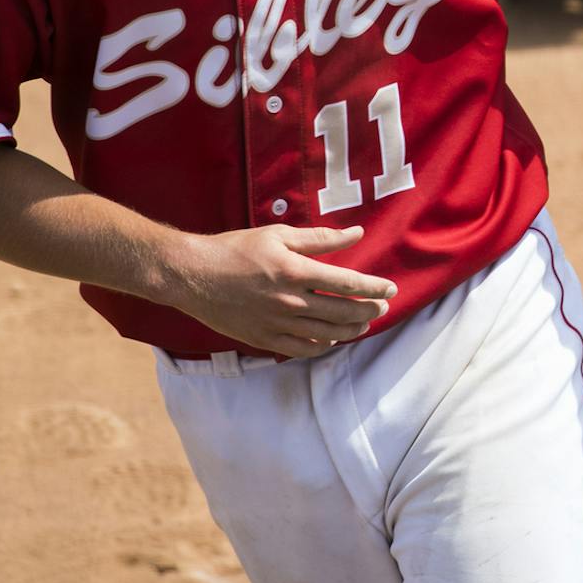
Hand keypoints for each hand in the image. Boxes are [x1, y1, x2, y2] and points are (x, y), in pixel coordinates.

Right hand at [160, 224, 397, 358]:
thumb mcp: (279, 235)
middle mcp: (290, 302)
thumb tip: (356, 233)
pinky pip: (303, 349)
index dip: (374, 288)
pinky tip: (331, 338)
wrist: (192, 276)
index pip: (348, 284)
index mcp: (296, 272)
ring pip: (327, 333)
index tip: (390, 288)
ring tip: (364, 323)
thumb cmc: (235, 249)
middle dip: (369, 310)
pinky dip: (323, 345)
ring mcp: (277, 324)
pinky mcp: (263, 339)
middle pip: (343, 313)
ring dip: (352, 329)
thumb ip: (320, 238)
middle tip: (381, 306)